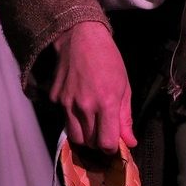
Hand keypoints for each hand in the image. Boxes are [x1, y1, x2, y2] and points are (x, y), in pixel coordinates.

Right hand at [49, 21, 137, 153]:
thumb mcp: (124, 87)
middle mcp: (84, 106)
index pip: (106, 143)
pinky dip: (73, 119)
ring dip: (85, 136)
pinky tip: (80, 104)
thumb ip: (125, 118)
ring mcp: (66, 103)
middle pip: (89, 143)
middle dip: (99, 142)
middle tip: (105, 132)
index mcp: (105, 102)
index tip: (116, 142)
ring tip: (93, 123)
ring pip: (74, 136)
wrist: (80, 38)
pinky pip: (64, 119)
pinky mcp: (54, 99)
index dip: (113, 148)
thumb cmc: (108, 60)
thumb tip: (130, 142)